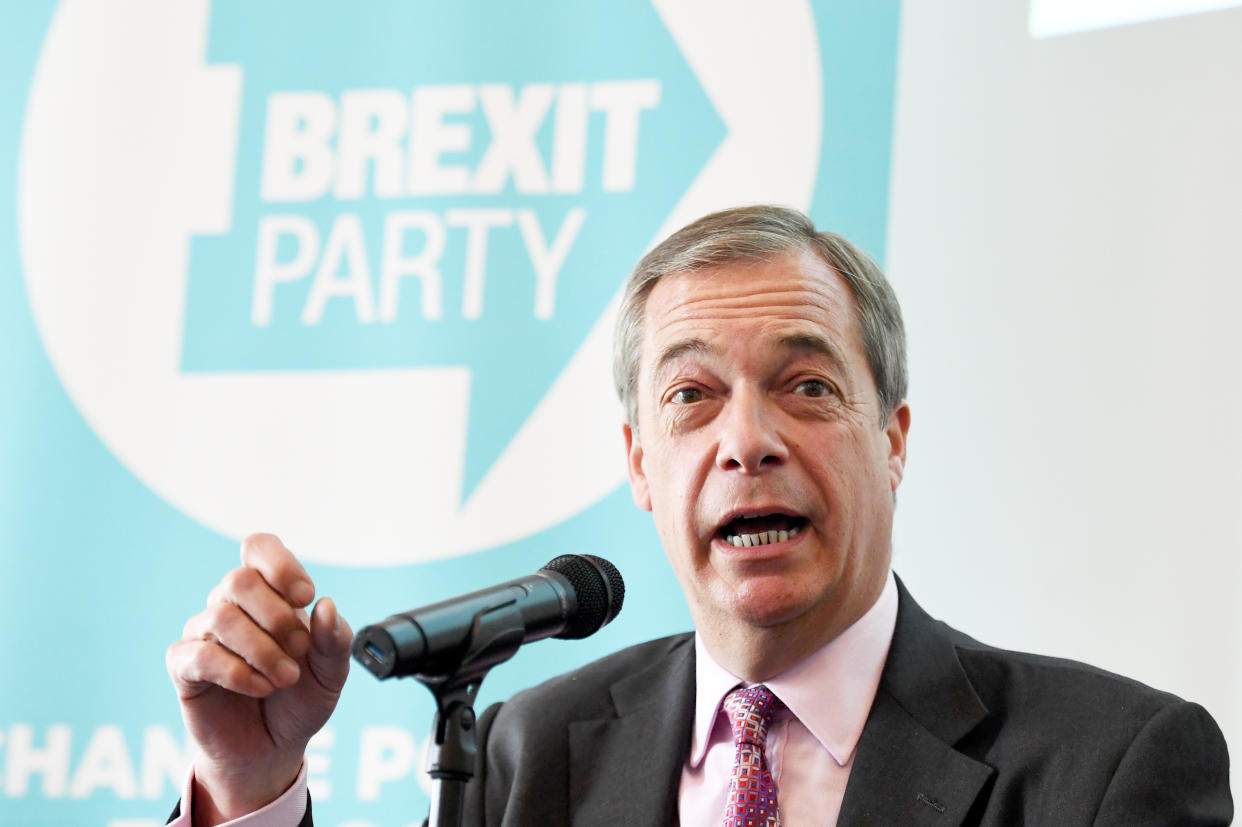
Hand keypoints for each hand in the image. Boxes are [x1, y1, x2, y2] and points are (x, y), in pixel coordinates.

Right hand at [166, 533, 352, 824]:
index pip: (258, 547)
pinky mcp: (184, 667)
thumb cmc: (301, 698)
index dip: (280, 564)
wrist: (274, 748)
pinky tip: (259, 688)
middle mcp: (231, 604)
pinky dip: (237, 672)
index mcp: (268, 593)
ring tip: (285, 678)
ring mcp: (203, 633)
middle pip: (238, 580)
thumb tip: (325, 605)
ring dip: (262, 650)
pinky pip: (199, 655)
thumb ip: (335, 639)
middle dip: (277, 617)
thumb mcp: (331, 671)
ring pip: (221, 617)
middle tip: (300, 651)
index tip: (304, 597)